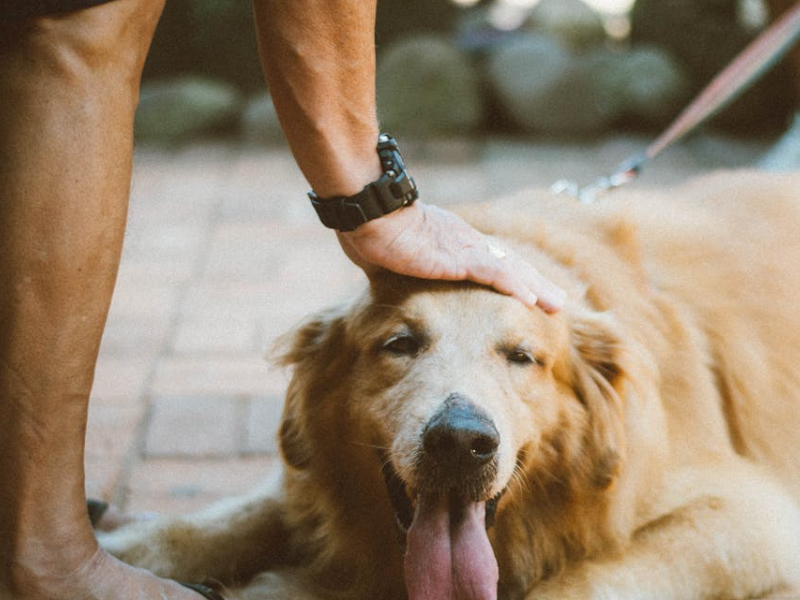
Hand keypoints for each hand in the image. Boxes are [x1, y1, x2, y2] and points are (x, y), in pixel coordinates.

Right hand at [336, 201, 565, 312]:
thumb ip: (397, 268)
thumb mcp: (389, 258)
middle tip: (559, 302)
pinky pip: (491, 273)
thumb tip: (384, 278)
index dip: (514, 278)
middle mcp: (465, 244)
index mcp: (452, 244)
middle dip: (536, 284)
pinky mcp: (456, 257)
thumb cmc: (370, 231)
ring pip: (509, 269)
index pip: (492, 263)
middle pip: (510, 265)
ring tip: (557, 306)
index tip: (531, 292)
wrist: (368, 212)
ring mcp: (463, 249)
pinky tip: (530, 300)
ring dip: (535, 288)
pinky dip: (513, 286)